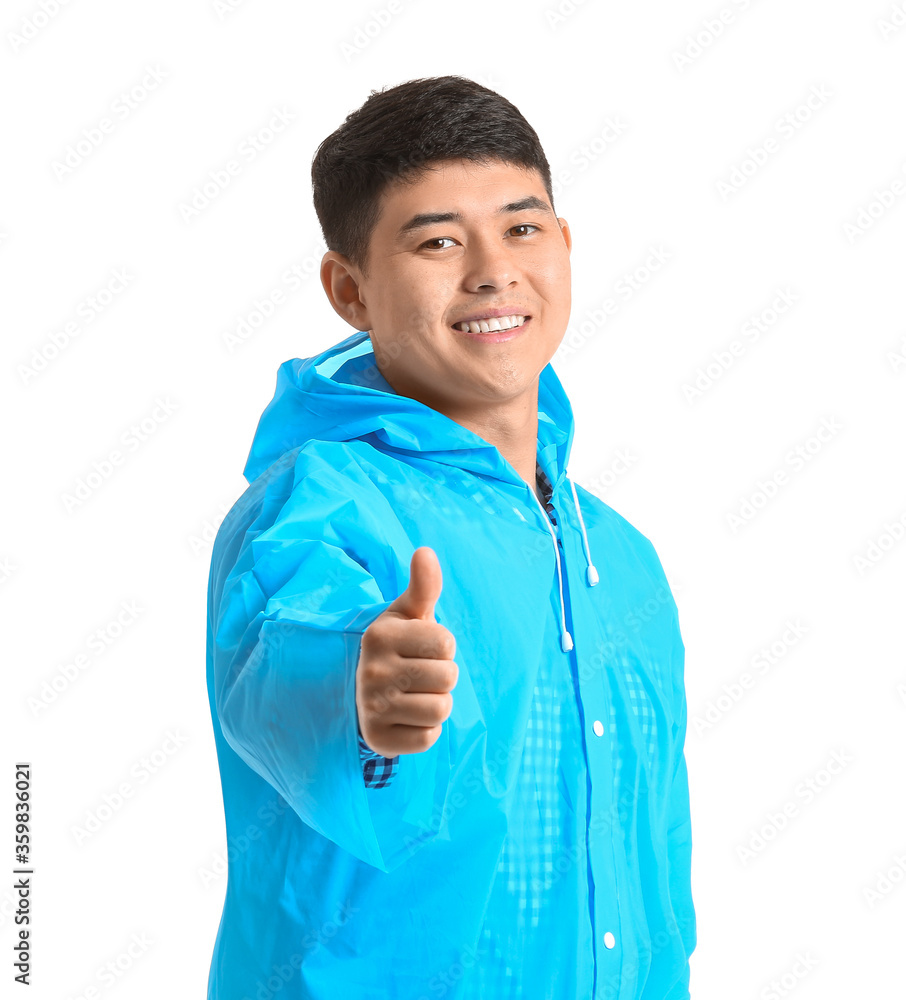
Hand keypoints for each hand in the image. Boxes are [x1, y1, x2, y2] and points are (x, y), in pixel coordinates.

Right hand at [355, 547, 457, 758]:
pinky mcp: (378, 739)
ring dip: (438, 703)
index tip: (422, 648)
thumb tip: (425, 551)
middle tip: (420, 674)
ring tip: (416, 694)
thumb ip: (423, 586)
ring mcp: (372, 707)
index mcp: (380, 635)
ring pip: (441, 709)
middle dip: (443, 676)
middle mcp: (371, 671)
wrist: (364, 691)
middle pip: (448, 677)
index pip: (446, 642)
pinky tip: (408, 716)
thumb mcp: (410, 614)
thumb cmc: (400, 646)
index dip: (443, 647)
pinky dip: (426, 729)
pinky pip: (429, 737)